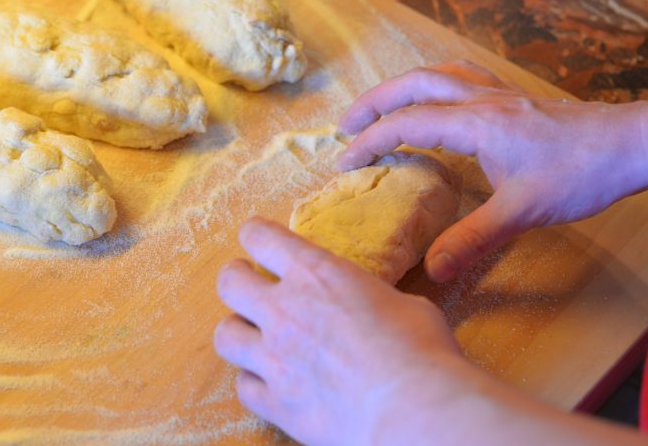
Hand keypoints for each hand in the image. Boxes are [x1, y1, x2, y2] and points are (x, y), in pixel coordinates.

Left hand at [214, 218, 470, 444]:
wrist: (413, 412)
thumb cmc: (422, 353)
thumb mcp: (405, 304)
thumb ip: (372, 301)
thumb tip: (378, 311)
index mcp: (317, 274)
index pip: (261, 237)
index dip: (254, 236)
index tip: (257, 240)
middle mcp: (285, 310)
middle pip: (229, 282)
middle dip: (236, 280)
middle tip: (247, 286)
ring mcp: (274, 358)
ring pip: (225, 335)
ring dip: (238, 332)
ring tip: (252, 336)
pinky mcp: (276, 402)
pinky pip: (243, 387)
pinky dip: (254, 383)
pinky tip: (270, 382)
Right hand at [337, 60, 647, 280]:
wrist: (630, 145)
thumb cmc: (580, 174)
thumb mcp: (522, 212)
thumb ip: (472, 238)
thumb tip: (432, 268)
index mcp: (475, 123)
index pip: (407, 123)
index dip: (370, 141)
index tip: (344, 161)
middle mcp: (481, 100)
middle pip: (413, 84)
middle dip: (373, 103)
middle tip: (345, 126)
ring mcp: (498, 94)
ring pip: (437, 73)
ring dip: (401, 87)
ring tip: (380, 107)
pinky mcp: (513, 98)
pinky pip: (462, 76)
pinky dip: (435, 83)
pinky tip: (436, 100)